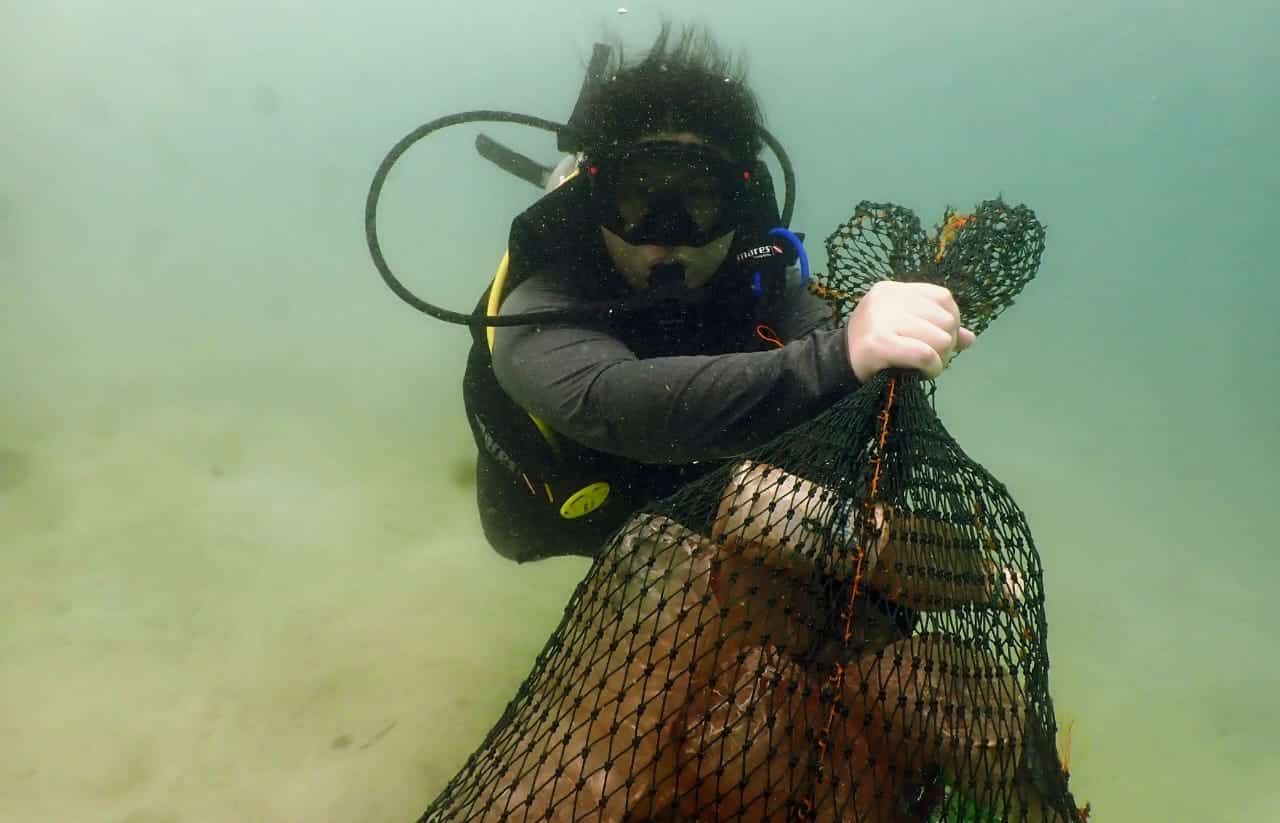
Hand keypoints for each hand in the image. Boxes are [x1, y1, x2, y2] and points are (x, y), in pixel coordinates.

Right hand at [844, 281, 974, 381]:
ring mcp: (881, 320)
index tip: (943, 341)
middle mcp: (887, 299)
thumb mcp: (903, 329)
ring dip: (941, 358)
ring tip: (929, 366)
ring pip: (940, 337)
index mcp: (892, 290)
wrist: (834, 365)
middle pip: (945, 318)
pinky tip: (926, 373)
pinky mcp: (878, 343)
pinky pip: (924, 353)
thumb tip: (970, 339)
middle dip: (948, 343)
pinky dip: (933, 366)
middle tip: (935, 359)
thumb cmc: (872, 348)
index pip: (942, 297)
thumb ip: (934, 328)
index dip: (952, 321)